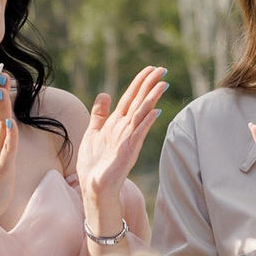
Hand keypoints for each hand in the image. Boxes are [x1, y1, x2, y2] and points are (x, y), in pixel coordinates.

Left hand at [78, 66, 165, 244]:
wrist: (94, 186)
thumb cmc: (94, 163)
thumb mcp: (93, 132)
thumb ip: (99, 114)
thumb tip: (105, 94)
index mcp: (116, 123)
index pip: (130, 98)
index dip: (139, 82)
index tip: (150, 69)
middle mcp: (125, 128)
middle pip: (139, 101)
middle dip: (149, 85)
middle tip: (163, 68)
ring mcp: (128, 138)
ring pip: (141, 113)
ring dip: (151, 99)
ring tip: (162, 83)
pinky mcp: (129, 150)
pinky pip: (138, 133)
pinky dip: (145, 122)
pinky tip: (154, 111)